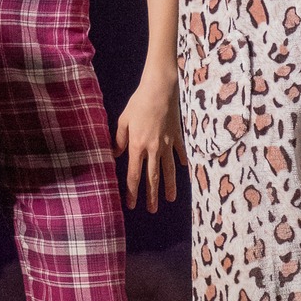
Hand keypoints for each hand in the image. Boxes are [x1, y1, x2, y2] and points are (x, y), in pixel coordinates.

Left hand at [116, 75, 185, 210]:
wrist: (160, 90)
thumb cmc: (139, 103)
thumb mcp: (123, 120)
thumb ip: (119, 139)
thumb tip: (116, 155)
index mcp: (137, 146)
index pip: (134, 174)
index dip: (132, 191)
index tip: (131, 204)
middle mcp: (153, 149)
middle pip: (152, 177)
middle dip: (151, 195)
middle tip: (152, 210)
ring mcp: (167, 144)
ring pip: (168, 170)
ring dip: (169, 186)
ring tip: (169, 199)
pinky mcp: (177, 136)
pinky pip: (180, 152)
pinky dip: (182, 161)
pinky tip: (184, 169)